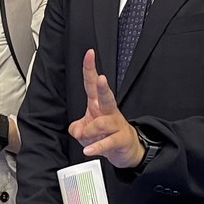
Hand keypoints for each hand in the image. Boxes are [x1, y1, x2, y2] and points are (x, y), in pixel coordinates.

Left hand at [68, 49, 143, 168]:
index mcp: (97, 104)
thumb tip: (77, 130)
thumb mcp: (85, 130)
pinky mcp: (121, 139)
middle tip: (101, 79)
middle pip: (106, 96)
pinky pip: (107, 142)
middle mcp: (108, 111)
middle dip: (103, 88)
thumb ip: (77, 128)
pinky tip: (88, 150)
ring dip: (90, 133)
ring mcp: (116, 124)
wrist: (126, 148)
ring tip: (86, 139)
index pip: (92, 83)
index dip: (90, 69)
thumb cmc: (105, 133)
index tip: (89, 54)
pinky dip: (96, 147)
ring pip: (101, 123)